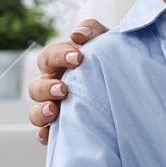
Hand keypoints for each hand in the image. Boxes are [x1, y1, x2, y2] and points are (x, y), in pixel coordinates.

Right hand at [26, 20, 107, 143]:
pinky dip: (44, 134)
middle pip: (36, 87)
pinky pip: (46, 133)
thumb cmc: (111, 60)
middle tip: (64, 89)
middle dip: (47, 88)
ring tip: (54, 110)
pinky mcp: (62, 127)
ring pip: (35, 111)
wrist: (130, 88)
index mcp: (60, 63)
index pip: (49, 56)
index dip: (60, 55)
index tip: (77, 58)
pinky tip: (48, 135)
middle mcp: (52, 85)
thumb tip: (79, 34)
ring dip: (41, 111)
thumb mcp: (107, 42)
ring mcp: (54, 106)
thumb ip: (93, 31)